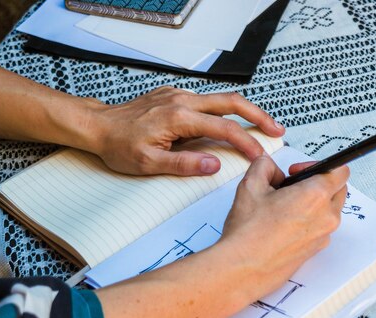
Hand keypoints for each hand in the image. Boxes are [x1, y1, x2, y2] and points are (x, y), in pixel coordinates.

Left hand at [92, 87, 284, 175]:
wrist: (98, 126)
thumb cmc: (119, 145)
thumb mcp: (149, 163)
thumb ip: (184, 164)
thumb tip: (214, 164)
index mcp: (179, 117)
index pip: (224, 128)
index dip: (247, 142)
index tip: (260, 155)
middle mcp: (183, 100)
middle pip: (232, 102)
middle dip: (258, 116)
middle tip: (276, 130)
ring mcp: (179, 95)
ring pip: (221, 99)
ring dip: (245, 112)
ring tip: (262, 126)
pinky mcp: (175, 96)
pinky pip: (208, 101)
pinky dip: (226, 111)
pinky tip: (232, 122)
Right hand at [219, 156, 349, 302]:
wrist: (242, 268)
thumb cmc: (248, 232)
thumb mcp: (251, 185)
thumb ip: (264, 166)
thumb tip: (271, 167)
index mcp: (315, 196)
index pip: (340, 171)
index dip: (320, 165)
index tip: (300, 171)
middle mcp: (326, 217)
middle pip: (338, 190)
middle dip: (319, 183)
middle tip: (292, 187)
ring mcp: (323, 236)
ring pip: (329, 210)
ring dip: (314, 204)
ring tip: (285, 207)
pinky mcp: (316, 250)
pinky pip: (320, 228)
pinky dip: (309, 222)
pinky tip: (284, 225)